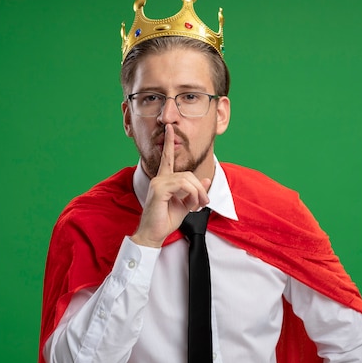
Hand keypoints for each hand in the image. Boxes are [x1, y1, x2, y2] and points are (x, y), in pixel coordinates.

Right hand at [131, 124, 210, 247]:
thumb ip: (195, 191)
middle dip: (200, 188)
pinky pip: (182, 185)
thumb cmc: (166, 220)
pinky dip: (192, 195)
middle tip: (204, 203)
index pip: (167, 158)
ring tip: (198, 206)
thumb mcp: (186, 204)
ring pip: (187, 179)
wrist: (154, 234)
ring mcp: (158, 182)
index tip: (169, 128)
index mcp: (164, 179)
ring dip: (198, 193)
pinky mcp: (159, 189)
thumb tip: (207, 178)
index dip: (168, 142)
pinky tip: (190, 205)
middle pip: (188, 173)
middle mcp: (160, 178)